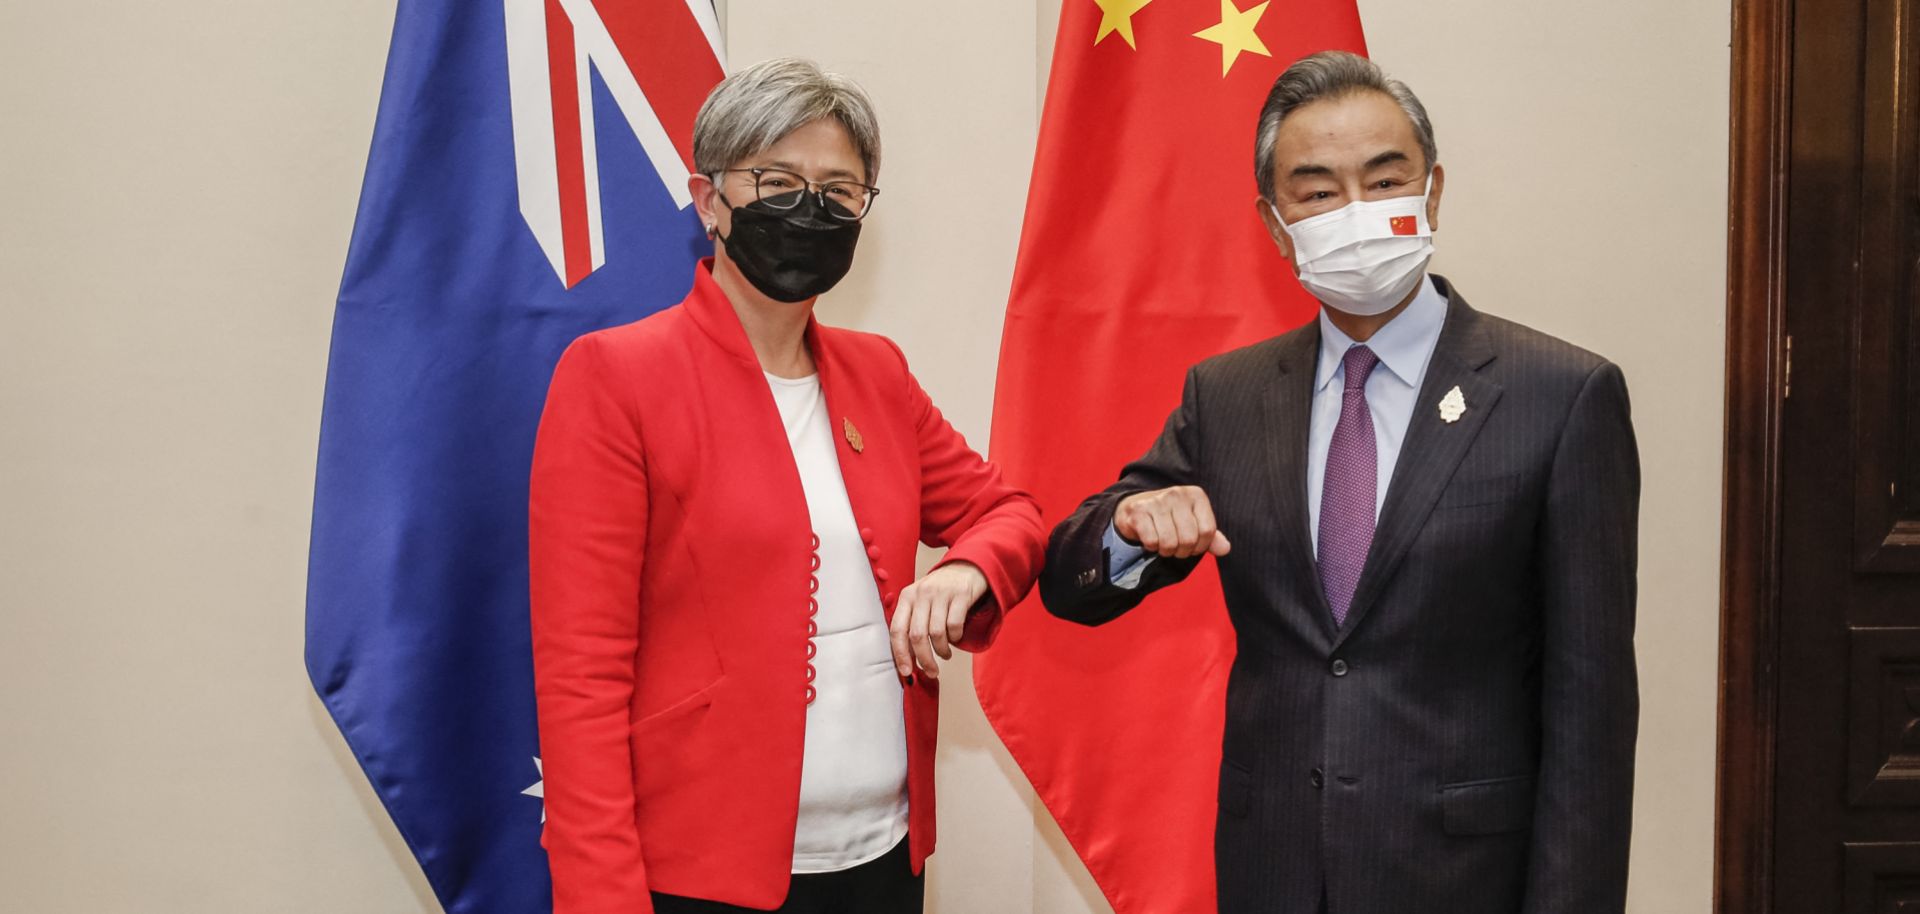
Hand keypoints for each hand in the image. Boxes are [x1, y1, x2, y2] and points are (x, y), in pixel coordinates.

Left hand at [889, 561, 988, 679]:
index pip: (897, 629)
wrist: (967, 566)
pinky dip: (955, 638)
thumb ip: (912, 623)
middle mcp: (922, 593)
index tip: (906, 671)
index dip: (900, 654)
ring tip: (944, 654)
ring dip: (941, 651)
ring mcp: (941, 593)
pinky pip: (955, 626)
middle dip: (924, 659)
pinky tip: (955, 638)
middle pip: (917, 635)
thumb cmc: (940, 591)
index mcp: (907, 597)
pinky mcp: (961, 595)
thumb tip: (907, 658)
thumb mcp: (920, 600)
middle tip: (931, 671)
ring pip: (937, 634)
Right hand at [1114, 486, 1232, 558]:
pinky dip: (1151, 546)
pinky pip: (1152, 541)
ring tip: (1162, 542)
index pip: (1208, 531)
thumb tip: (1225, 549)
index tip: (1191, 545)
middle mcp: (1177, 493)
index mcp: (1196, 495)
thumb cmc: (1170, 519)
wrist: (1136, 508)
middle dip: (1182, 551)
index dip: (1200, 546)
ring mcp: (1157, 500)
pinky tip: (1150, 537)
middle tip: (1175, 546)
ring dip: (1166, 550)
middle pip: (1189, 539)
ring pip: (1169, 543)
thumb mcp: (1194, 524)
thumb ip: (1211, 536)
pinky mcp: (1138, 510)